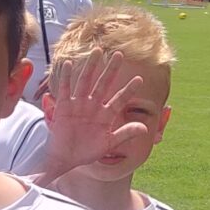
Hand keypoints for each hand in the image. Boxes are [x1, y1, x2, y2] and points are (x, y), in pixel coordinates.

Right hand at [40, 51, 150, 174]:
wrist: (66, 158)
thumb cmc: (87, 151)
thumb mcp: (109, 144)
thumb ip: (125, 134)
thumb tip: (145, 128)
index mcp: (106, 115)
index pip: (120, 99)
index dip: (129, 90)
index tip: (139, 79)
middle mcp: (93, 106)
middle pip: (103, 84)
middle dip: (111, 70)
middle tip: (119, 54)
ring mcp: (79, 104)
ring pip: (86, 82)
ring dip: (91, 67)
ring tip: (97, 51)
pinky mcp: (64, 106)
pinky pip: (65, 89)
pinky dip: (66, 77)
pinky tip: (69, 63)